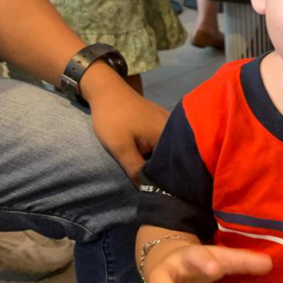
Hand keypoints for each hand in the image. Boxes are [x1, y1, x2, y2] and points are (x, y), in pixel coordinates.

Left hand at [81, 65, 168, 181]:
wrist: (106, 89)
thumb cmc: (113, 118)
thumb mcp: (120, 147)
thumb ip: (135, 170)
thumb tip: (149, 191)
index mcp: (169, 136)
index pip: (174, 167)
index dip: (166, 182)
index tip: (158, 192)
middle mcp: (175, 130)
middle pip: (173, 159)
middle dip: (164, 174)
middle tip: (152, 186)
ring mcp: (170, 124)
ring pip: (168, 152)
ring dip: (160, 163)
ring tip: (151, 176)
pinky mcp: (163, 122)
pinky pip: (165, 143)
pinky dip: (157, 153)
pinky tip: (149, 160)